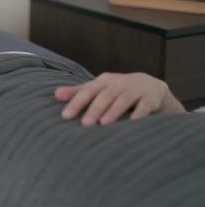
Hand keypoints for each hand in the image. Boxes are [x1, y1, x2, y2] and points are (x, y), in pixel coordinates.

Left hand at [55, 72, 182, 125]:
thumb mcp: (98, 89)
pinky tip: (133, 122)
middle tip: (84, 124)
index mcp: (103, 81)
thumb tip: (55, 95)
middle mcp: (119, 83)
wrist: (150, 86)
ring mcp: (136, 90)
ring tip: (103, 124)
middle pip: (105, 95)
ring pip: (124, 99)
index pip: (87, 91)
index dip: (76, 102)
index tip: (64, 116)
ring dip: (113, 111)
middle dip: (94, 109)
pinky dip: (140, 113)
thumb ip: (77, 92)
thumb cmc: (116, 90)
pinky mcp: (151, 98)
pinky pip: (145, 106)